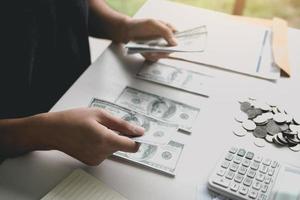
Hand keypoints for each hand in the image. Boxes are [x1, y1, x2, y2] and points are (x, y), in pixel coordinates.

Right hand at [0, 108, 143, 165]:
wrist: (52, 131)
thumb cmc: (73, 119)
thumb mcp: (100, 114)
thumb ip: (122, 124)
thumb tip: (138, 131)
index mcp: (106, 140)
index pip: (132, 146)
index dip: (139, 140)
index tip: (143, 135)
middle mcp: (102, 153)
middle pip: (122, 145)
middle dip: (119, 134)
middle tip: (106, 124)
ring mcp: (96, 159)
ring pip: (114, 148)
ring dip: (110, 138)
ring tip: (95, 129)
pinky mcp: (92, 161)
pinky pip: (105, 152)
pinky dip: (103, 144)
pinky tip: (91, 136)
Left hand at [125, 18, 176, 61]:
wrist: (128, 31)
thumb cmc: (140, 25)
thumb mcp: (154, 24)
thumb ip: (166, 32)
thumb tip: (175, 43)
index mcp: (169, 30)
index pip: (179, 39)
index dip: (180, 44)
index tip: (175, 49)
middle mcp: (165, 39)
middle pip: (171, 50)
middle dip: (163, 52)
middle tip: (156, 52)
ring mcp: (159, 46)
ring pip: (162, 55)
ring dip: (155, 55)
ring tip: (148, 51)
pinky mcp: (153, 52)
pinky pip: (154, 57)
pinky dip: (149, 56)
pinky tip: (144, 52)